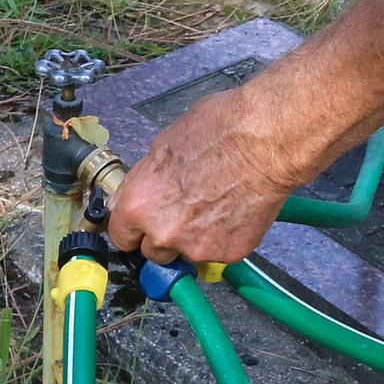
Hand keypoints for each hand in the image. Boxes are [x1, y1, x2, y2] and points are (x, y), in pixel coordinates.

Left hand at [106, 89, 295, 265]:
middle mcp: (163, 232)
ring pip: (186, 253)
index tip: (139, 226)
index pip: (119, 236)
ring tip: (213, 204)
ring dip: (193, 238)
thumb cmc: (218, 130)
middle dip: (163, 234)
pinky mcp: (228, 253)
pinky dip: (222, 237)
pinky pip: (217, 252)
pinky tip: (233, 208)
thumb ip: (146, 180)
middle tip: (183, 209)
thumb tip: (140, 193)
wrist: (264, 140)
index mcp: (139, 203)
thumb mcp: (163, 144)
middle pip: (152, 251)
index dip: (131, 227)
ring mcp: (196, 247)